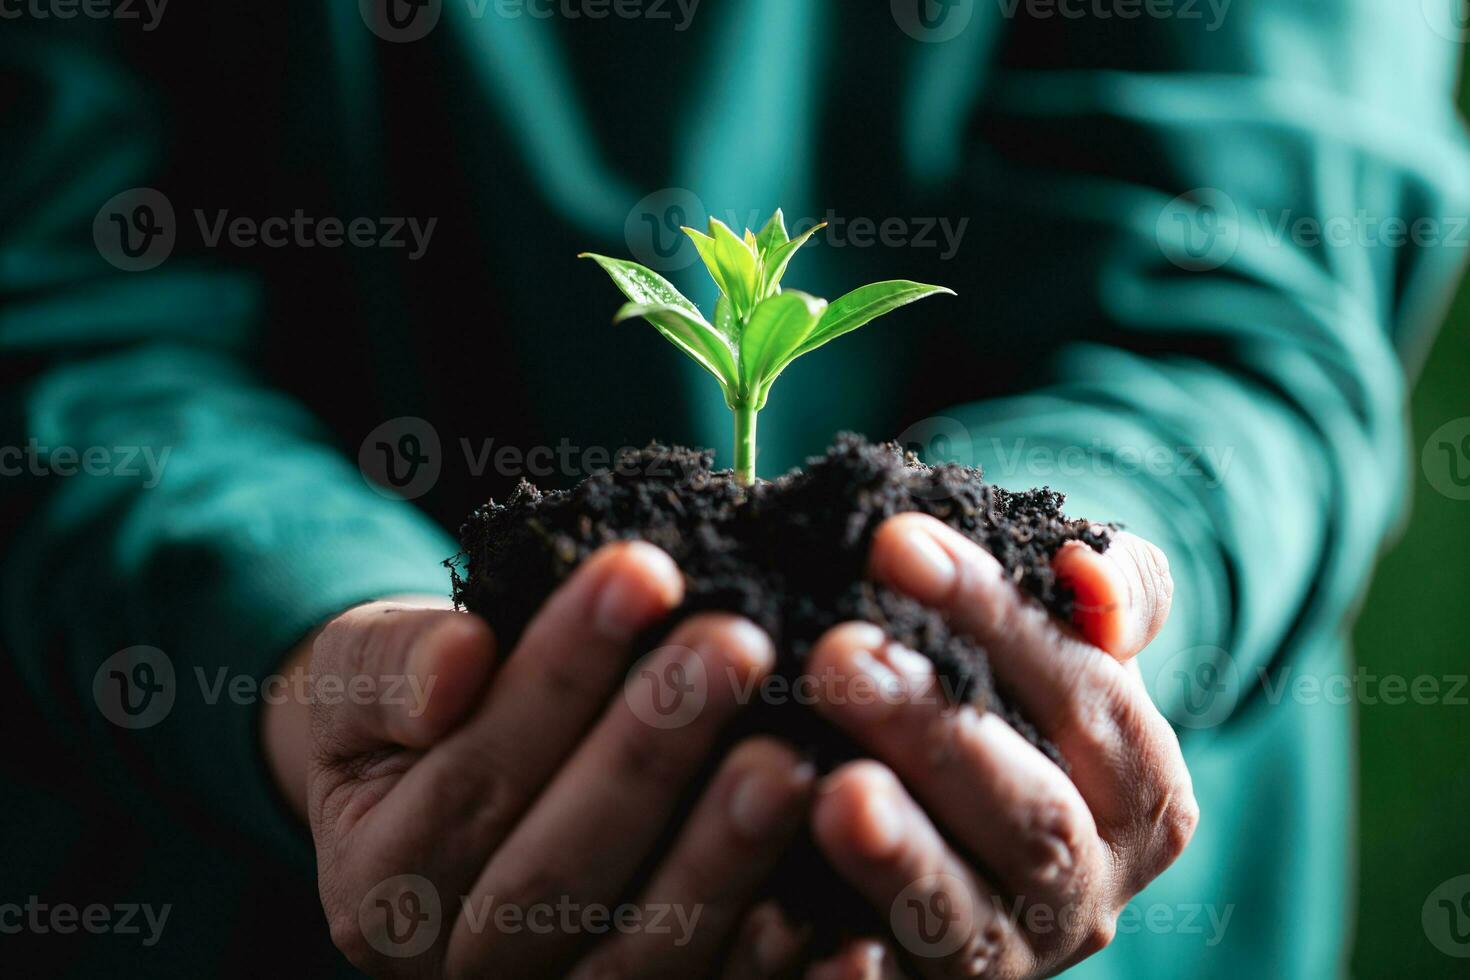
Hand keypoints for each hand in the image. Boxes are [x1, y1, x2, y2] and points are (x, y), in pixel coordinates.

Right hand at [265, 542, 817, 977]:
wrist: (429, 778)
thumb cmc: (410, 707)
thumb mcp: (363, 672)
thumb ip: (390, 668)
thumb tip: (458, 666)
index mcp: (380, 882)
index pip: (474, 776)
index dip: (558, 676)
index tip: (642, 572)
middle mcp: (457, 963)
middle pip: (555, 875)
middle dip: (650, 753)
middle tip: (736, 644)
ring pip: (636, 956)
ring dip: (718, 857)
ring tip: (788, 756)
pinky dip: (767, 967)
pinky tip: (837, 919)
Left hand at [802, 515, 1192, 977]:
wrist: (953, 796)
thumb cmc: (1010, 687)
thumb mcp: (1071, 628)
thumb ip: (1109, 586)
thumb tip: (1086, 576)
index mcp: (1141, 789)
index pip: (1088, 697)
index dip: (998, 620)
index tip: (896, 545)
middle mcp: (1088, 886)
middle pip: (1033, 817)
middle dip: (937, 733)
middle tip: (838, 654)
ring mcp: (1009, 954)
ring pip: (965, 920)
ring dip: (900, 856)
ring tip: (833, 791)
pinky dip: (850, 975)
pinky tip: (788, 928)